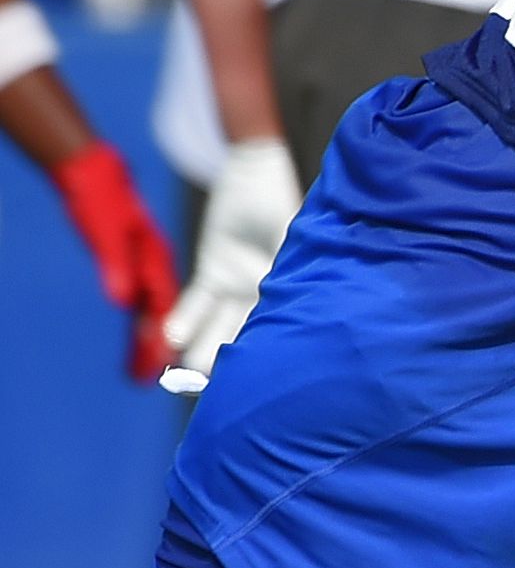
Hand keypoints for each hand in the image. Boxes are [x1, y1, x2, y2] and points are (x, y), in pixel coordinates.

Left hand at [51, 144, 180, 380]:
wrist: (92, 170)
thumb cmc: (99, 196)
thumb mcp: (103, 230)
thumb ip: (115, 265)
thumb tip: (122, 300)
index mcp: (153, 264)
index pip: (163, 311)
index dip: (163, 341)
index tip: (163, 371)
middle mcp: (154, 269)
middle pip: (161, 317)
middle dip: (156, 350)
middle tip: (147, 383)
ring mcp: (146, 267)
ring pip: (153, 312)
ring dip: (148, 340)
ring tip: (142, 371)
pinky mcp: (135, 264)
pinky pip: (143, 300)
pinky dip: (143, 321)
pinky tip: (140, 335)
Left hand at [162, 136, 300, 385]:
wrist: (254, 174)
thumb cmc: (278, 202)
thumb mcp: (286, 237)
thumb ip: (282, 268)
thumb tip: (278, 303)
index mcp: (291, 292)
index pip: (277, 332)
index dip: (265, 360)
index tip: (251, 385)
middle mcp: (266, 296)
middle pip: (247, 338)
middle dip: (230, 367)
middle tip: (212, 393)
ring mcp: (239, 286)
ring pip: (219, 328)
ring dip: (202, 351)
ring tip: (183, 375)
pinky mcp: (213, 272)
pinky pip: (197, 303)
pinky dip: (184, 319)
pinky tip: (170, 336)